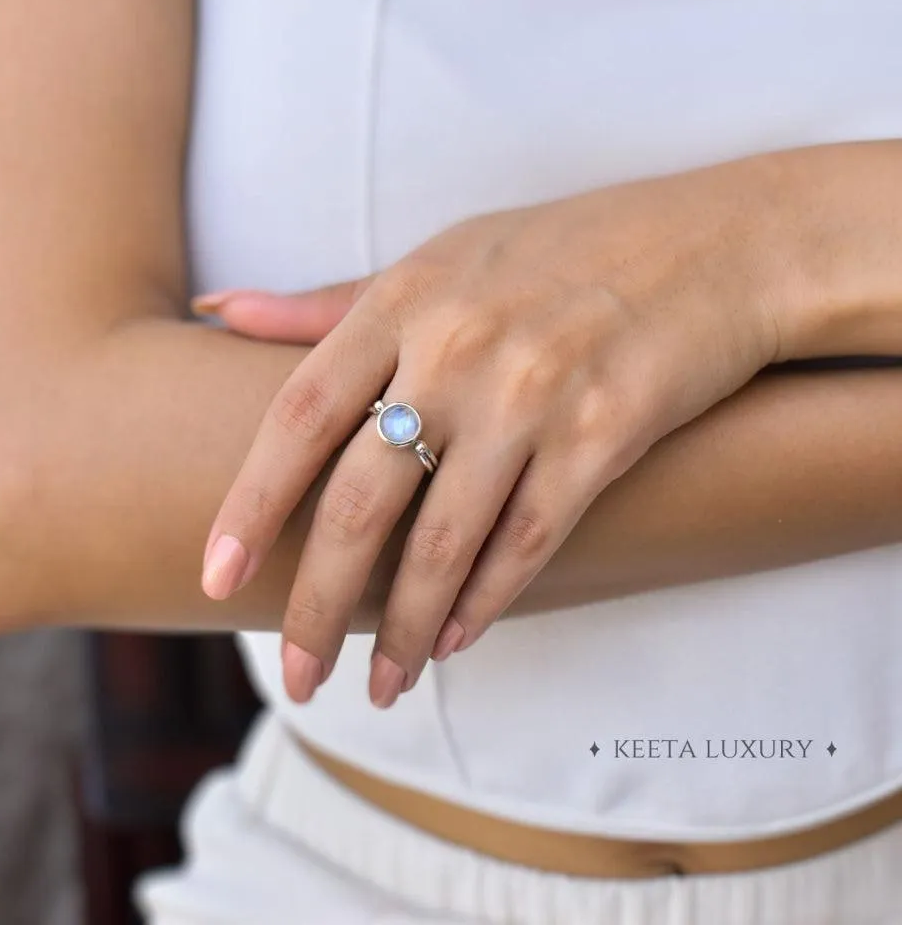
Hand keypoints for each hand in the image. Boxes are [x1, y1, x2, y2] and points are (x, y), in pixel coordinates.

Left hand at [195, 157, 786, 707]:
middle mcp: (460, 347)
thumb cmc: (561, 250)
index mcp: (405, 298)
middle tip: (298, 676)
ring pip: (446, 540)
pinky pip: (529, 541)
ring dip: (406, 628)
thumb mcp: (438, 256)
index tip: (216, 576)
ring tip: (379, 685)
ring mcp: (535, 393)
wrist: (714, 245)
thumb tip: (218, 312)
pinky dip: (487, 599)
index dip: (250, 504)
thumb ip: (328, 301)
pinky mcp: (604, 435)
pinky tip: (456, 640)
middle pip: (361, 499)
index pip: (299, 415)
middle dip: (318, 602)